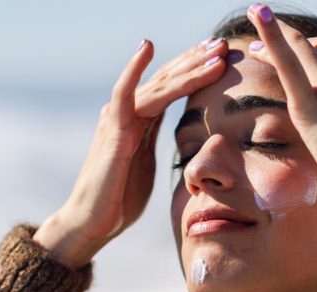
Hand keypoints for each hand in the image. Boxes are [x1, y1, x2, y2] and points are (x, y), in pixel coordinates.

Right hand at [35, 38, 228, 267]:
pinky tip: (147, 47)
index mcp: (140, 120)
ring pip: (158, 85)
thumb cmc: (119, 199)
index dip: (196, 70)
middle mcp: (128, 112)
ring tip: (214, 52)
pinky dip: (134, 69)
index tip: (222, 56)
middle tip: (224, 43)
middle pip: (167, 78)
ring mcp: (119, 118)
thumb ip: (157, 144)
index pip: (172, 87)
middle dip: (196, 60)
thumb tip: (181, 142)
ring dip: (188, 67)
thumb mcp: (147, 164)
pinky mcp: (113, 131)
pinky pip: (124, 94)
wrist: (92, 222)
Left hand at [245, 4, 316, 200]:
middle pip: (316, 49)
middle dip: (294, 44)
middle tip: (265, 45)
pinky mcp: (308, 104)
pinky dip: (271, 36)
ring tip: (254, 29)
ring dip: (273, 35)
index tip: (306, 54)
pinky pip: (286, 62)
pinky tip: (258, 13)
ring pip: (298, 49)